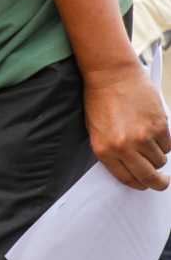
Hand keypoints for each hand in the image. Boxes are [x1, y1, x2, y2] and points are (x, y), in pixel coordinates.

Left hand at [84, 63, 170, 189]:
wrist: (111, 75)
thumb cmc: (100, 101)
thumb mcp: (96, 131)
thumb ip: (112, 152)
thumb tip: (131, 168)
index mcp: (105, 150)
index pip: (127, 179)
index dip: (139, 184)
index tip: (144, 184)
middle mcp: (124, 147)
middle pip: (148, 176)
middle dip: (157, 182)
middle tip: (162, 181)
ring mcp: (143, 137)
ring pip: (160, 160)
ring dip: (158, 156)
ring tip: (149, 142)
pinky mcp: (159, 125)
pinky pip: (168, 144)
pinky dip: (164, 142)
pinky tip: (155, 131)